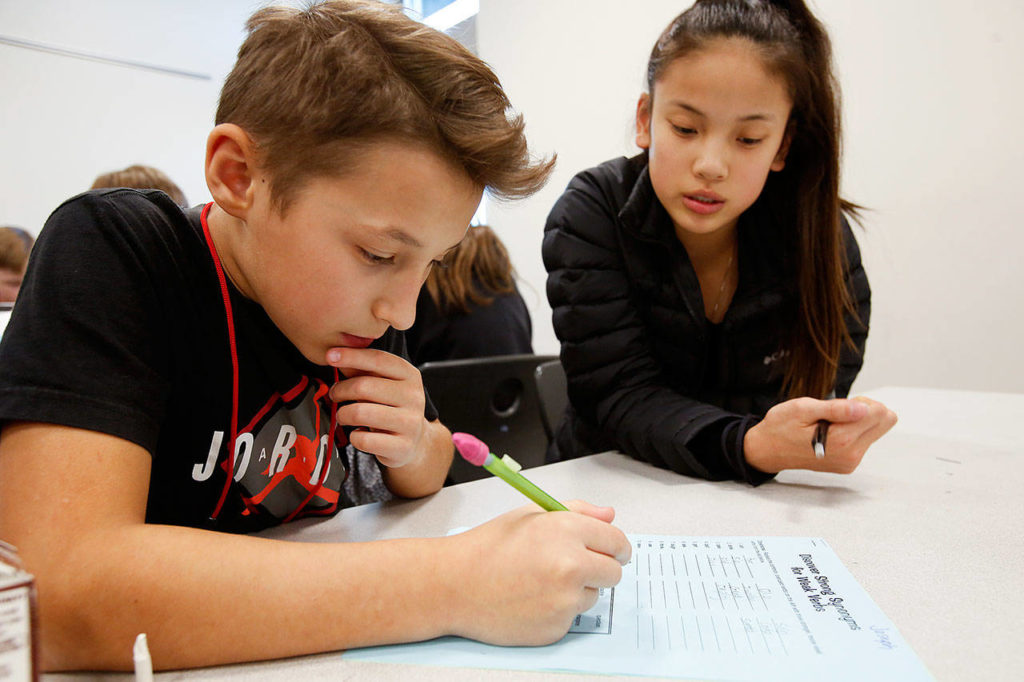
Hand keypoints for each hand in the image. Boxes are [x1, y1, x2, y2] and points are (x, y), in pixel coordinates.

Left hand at [326, 347, 427, 468]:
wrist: (414, 441)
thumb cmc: (392, 408)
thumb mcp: (383, 384)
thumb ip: (362, 370)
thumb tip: (337, 355)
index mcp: (410, 375)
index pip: (379, 359)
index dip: (352, 356)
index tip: (330, 355)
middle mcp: (414, 397)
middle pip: (364, 386)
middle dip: (341, 390)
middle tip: (334, 394)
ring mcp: (410, 422)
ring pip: (360, 413)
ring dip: (343, 414)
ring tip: (343, 415)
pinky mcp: (402, 446)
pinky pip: (363, 439)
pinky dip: (354, 437)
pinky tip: (358, 433)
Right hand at [444, 500, 630, 645]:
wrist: (454, 584)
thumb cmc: (488, 547)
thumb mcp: (531, 515)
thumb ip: (577, 511)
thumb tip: (610, 515)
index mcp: (567, 530)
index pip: (617, 540)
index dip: (616, 546)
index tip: (614, 551)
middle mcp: (571, 565)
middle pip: (614, 572)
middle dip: (601, 568)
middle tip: (576, 566)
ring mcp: (565, 600)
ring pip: (594, 596)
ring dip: (578, 590)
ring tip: (541, 581)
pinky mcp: (556, 627)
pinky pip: (572, 617)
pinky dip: (558, 611)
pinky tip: (532, 600)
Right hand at [744, 396, 896, 473]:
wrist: (767, 450)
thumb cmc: (781, 426)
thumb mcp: (803, 409)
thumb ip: (836, 409)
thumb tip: (864, 409)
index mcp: (842, 440)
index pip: (879, 413)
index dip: (860, 401)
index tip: (839, 405)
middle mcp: (851, 455)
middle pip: (885, 421)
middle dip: (864, 410)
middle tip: (835, 412)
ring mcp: (851, 462)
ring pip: (877, 429)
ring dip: (857, 420)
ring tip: (829, 423)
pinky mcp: (848, 464)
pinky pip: (865, 440)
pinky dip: (851, 431)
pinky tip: (829, 432)